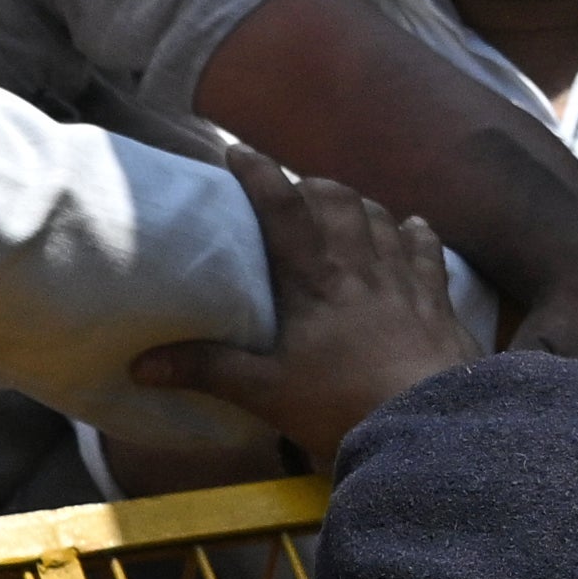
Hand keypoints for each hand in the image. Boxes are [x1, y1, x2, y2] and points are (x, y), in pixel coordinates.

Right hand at [134, 146, 485, 459]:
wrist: (427, 426)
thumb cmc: (341, 405)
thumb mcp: (266, 394)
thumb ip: (207, 370)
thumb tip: (140, 364)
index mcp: (313, 280)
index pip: (282, 209)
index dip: (259, 174)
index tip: (237, 152)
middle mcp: (359, 267)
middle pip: (338, 202)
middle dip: (314, 186)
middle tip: (295, 192)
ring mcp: (404, 280)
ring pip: (382, 219)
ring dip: (360, 205)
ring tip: (345, 207)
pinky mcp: (437, 301)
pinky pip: (428, 252)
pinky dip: (416, 233)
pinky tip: (412, 226)